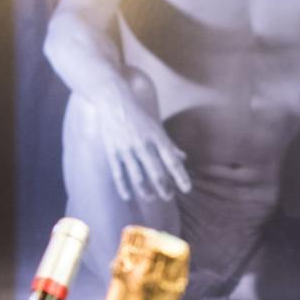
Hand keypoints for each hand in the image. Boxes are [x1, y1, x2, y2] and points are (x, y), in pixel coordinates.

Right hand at [93, 86, 190, 202]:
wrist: (113, 101)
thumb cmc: (139, 116)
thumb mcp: (157, 128)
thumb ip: (170, 145)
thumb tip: (184, 159)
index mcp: (157, 138)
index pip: (172, 161)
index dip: (181, 176)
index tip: (187, 189)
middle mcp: (143, 145)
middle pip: (156, 172)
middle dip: (164, 187)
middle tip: (169, 197)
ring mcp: (127, 150)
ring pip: (137, 177)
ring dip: (145, 190)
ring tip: (152, 198)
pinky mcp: (113, 153)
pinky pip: (119, 174)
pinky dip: (123, 187)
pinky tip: (128, 197)